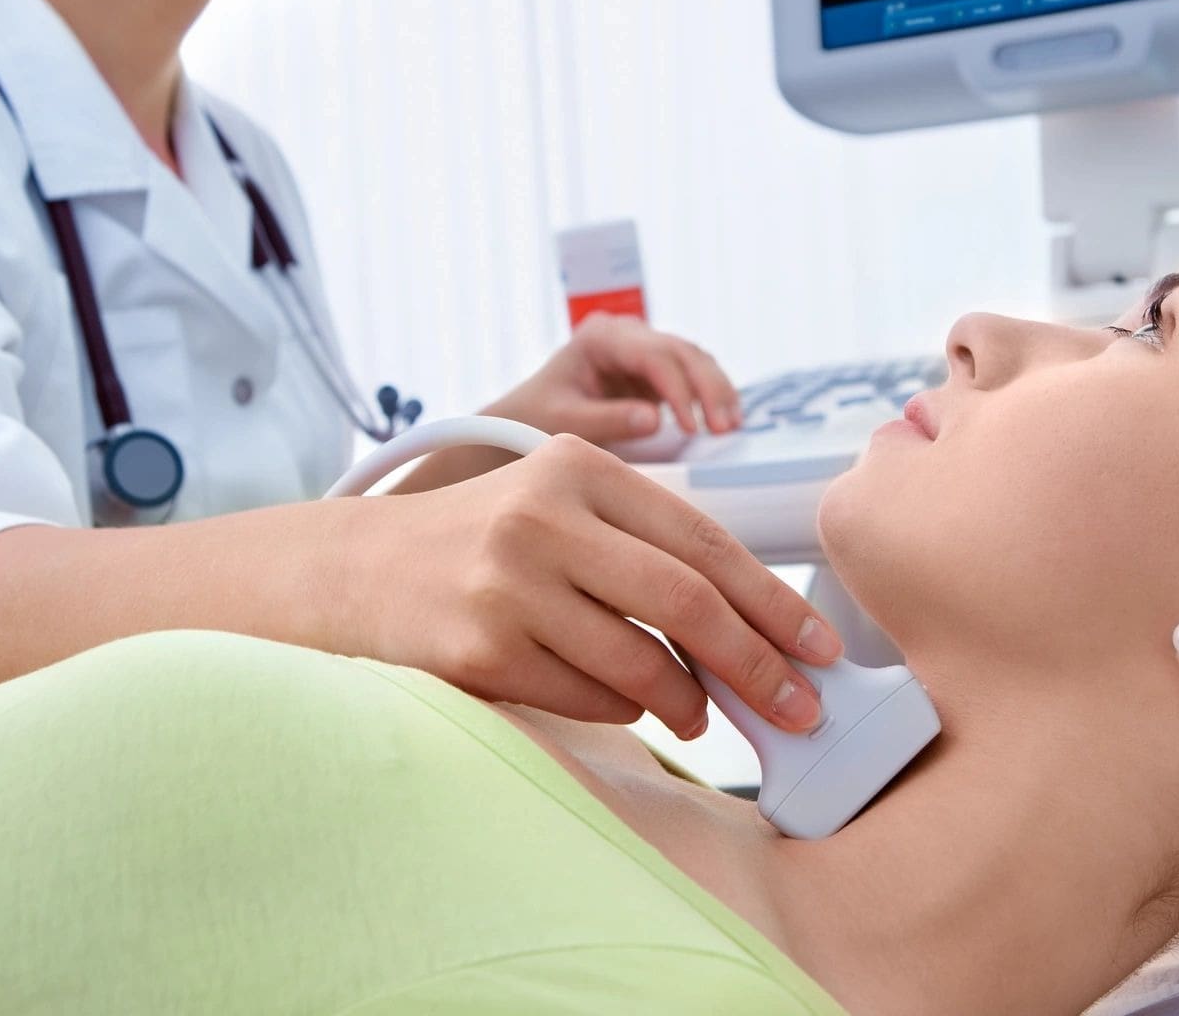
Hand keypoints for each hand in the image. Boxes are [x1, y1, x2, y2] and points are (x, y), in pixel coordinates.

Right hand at [330, 435, 844, 735]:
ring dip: (689, 701)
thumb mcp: (560, 503)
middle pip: (686, 601)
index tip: (820, 647)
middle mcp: (543, 517)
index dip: (772, 600)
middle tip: (797, 706)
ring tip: (701, 712)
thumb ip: (644, 542)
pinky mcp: (480, 651)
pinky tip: (623, 702)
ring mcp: (507, 586)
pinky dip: (624, 709)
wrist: (358, 570)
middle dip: (757, 663)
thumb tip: (756, 625)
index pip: (703, 538)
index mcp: (578, 466)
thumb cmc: (485, 541)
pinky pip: (591, 698)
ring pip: (642, 663)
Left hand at [492, 312, 744, 444]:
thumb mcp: (563, 422)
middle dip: (709, 388)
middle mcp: (627, 335)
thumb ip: (607, 420)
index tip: (692, 428)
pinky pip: (692, 376)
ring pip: (694, 359)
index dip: (679, 389)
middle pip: (682, 351)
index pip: (653, 355)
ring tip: (732, 426)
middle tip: (725, 428)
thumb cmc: (533, 417)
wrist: (521, 420)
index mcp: (601, 336)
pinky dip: (711, 395)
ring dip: (717, 390)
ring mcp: (643, 350)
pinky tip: (726, 419)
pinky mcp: (654, 372)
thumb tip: (656, 421)